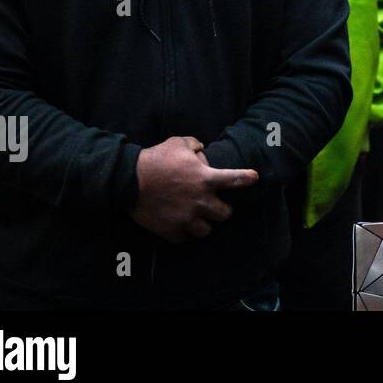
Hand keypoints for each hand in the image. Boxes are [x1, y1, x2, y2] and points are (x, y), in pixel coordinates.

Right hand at [130, 136, 257, 242]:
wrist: (128, 180)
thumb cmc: (155, 159)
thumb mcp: (178, 143)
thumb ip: (195, 145)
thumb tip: (202, 149)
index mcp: (206, 178)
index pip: (236, 180)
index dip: (247, 179)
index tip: (254, 178)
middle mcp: (200, 201)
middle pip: (225, 214)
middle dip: (222, 210)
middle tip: (215, 206)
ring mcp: (186, 218)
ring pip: (207, 230)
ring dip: (204, 224)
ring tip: (198, 218)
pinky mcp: (171, 230)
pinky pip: (186, 239)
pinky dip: (185, 233)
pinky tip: (181, 225)